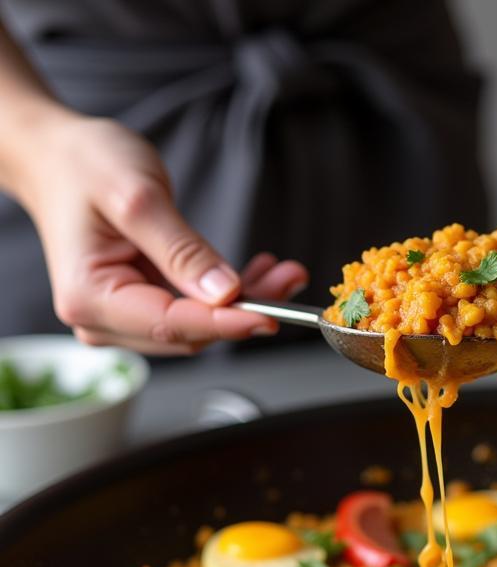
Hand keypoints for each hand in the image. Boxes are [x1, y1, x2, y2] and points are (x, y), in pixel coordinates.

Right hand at [17, 116, 307, 353]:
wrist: (58, 156)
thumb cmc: (84, 165)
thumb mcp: (136, 196)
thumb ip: (181, 249)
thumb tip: (223, 292)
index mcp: (91, 298)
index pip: (172, 324)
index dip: (225, 323)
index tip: (271, 316)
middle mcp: (102, 320)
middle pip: (190, 332)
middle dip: (244, 310)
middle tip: (289, 278)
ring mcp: (122, 318)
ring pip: (199, 326)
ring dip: (244, 303)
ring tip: (283, 272)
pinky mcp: (142, 307)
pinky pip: (195, 311)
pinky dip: (229, 295)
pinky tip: (259, 274)